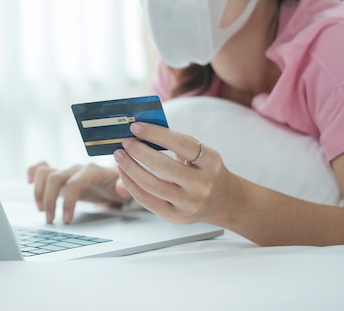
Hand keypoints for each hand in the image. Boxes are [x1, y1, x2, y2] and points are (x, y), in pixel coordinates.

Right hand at [27, 161, 131, 223]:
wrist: (115, 181)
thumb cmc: (119, 186)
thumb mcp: (126, 188)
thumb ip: (125, 187)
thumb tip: (121, 189)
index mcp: (92, 172)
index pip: (73, 184)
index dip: (67, 202)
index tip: (66, 220)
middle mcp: (76, 169)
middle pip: (55, 178)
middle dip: (49, 200)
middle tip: (50, 220)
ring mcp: (67, 171)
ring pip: (45, 172)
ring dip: (38, 191)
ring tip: (41, 209)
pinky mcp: (60, 175)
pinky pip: (42, 167)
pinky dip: (33, 172)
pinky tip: (29, 183)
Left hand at [113, 122, 232, 224]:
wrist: (224, 202)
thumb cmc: (206, 171)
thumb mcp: (202, 153)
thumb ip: (177, 142)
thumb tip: (142, 132)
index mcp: (210, 162)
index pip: (180, 144)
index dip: (155, 133)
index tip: (135, 126)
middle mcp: (202, 185)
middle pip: (163, 166)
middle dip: (139, 151)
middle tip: (125, 142)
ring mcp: (189, 203)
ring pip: (151, 185)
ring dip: (130, 168)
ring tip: (120, 155)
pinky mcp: (176, 217)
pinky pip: (147, 201)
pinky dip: (131, 185)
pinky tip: (123, 173)